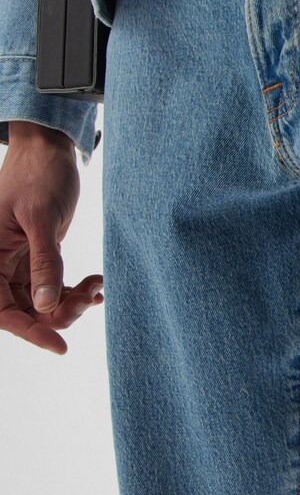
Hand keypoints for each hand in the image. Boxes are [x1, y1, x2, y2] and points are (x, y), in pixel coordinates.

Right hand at [0, 122, 102, 354]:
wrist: (50, 149)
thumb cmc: (39, 174)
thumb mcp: (40, 217)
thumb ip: (43, 261)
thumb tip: (44, 304)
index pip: (2, 310)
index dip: (29, 331)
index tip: (60, 345)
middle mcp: (0, 265)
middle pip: (26, 312)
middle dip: (60, 313)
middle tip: (89, 296)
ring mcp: (19, 263)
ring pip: (43, 304)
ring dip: (72, 303)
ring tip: (95, 285)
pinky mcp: (40, 257)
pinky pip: (54, 288)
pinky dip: (75, 292)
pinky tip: (95, 284)